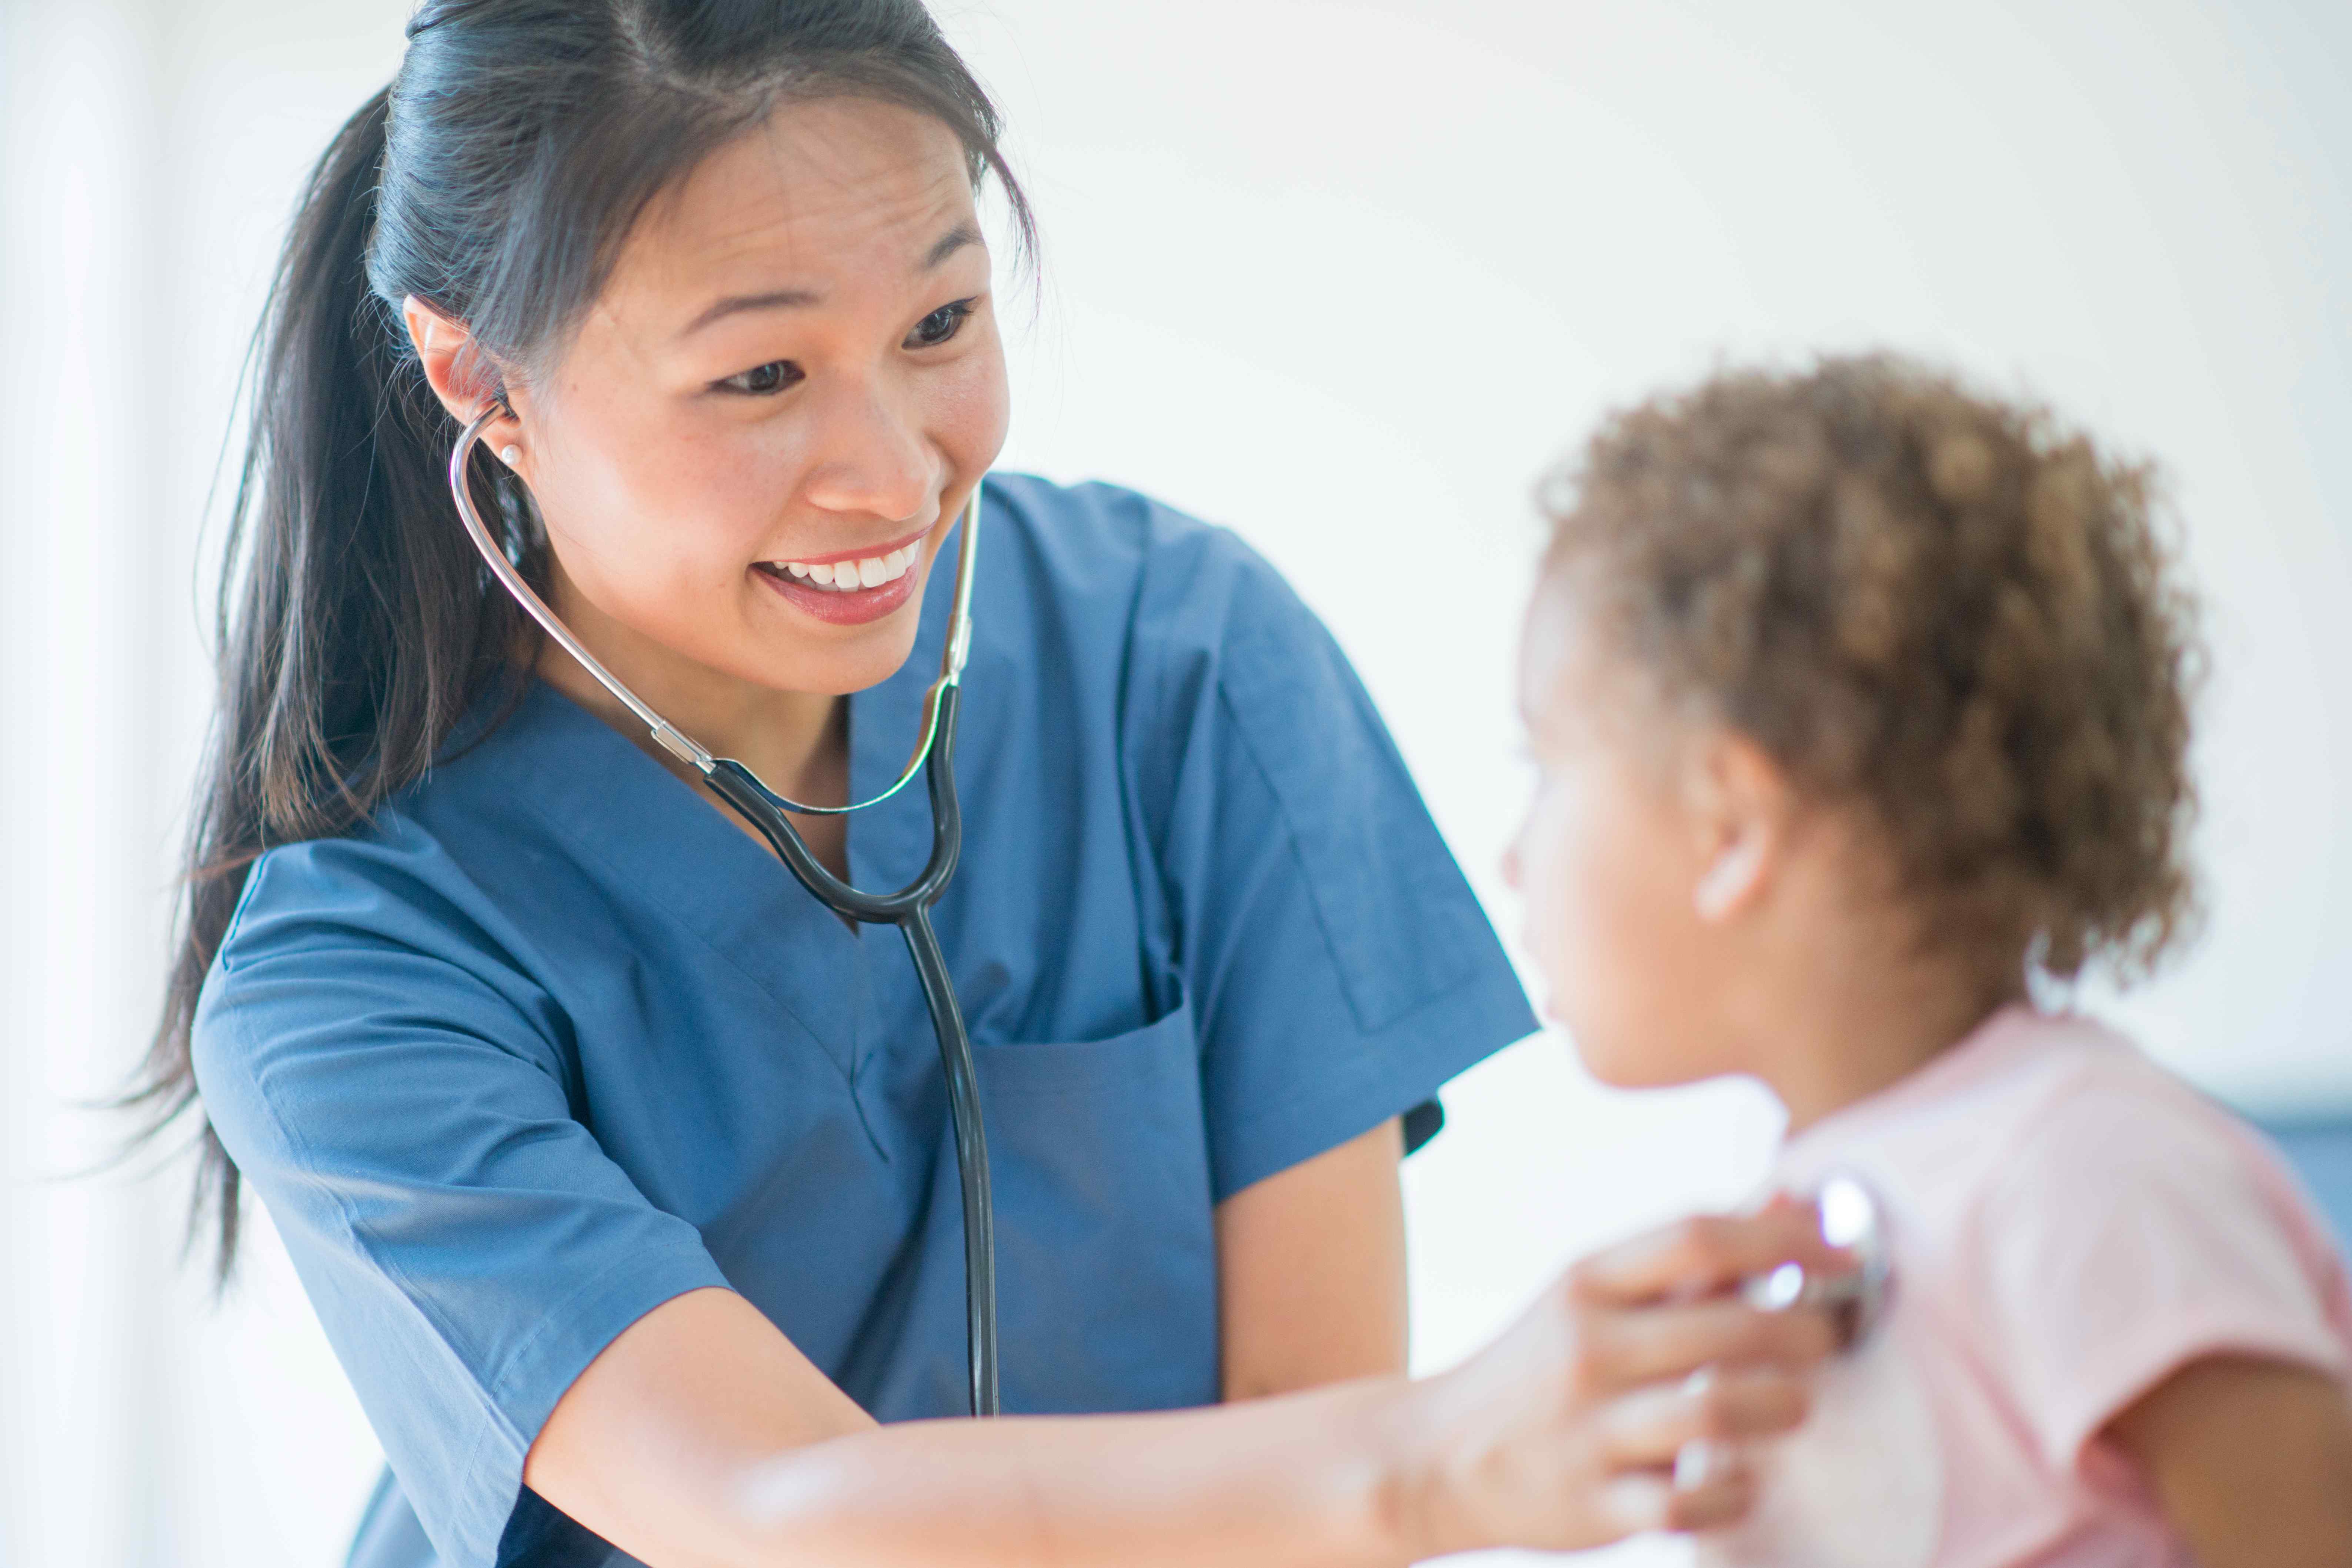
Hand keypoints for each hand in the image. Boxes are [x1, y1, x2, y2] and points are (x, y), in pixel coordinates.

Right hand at [1388, 1197, 1846, 1558]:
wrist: (1434, 1456)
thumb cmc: (1540, 1366)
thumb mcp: (1591, 1294)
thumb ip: (1689, 1256)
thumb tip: (1787, 1198)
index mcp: (1587, 1283)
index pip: (1698, 1235)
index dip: (1786, 1235)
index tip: (1843, 1248)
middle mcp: (1587, 1348)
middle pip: (1730, 1325)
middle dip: (1805, 1331)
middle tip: (1822, 1340)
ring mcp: (1589, 1431)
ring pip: (1721, 1410)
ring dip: (1783, 1407)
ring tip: (1790, 1406)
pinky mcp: (1595, 1507)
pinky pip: (1693, 1502)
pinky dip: (1736, 1492)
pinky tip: (1739, 1479)